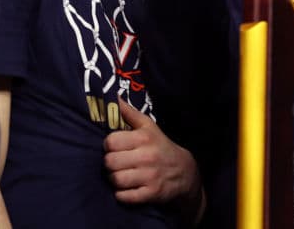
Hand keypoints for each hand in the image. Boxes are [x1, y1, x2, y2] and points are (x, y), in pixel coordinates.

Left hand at [104, 99, 204, 219]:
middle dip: (109, 164)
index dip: (109, 145)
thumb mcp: (148, 126)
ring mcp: (149, 176)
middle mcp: (147, 156)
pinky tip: (126, 188)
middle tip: (116, 163)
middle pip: (110, 162)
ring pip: (115, 179)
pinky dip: (121, 194)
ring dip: (114, 179)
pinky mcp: (151, 194)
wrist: (184, 172)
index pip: (111, 142)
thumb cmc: (160, 146)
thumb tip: (113, 97)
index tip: (114, 147)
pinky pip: (124, 197)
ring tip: (120, 175)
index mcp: (144, 138)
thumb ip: (129, 112)